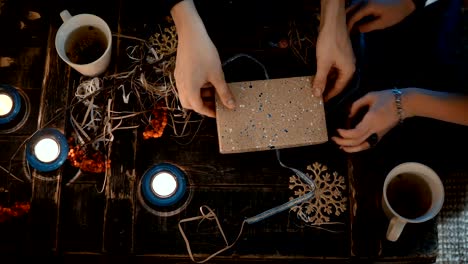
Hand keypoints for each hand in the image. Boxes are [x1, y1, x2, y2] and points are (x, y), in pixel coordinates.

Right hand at [172, 1, 235, 117]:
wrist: (191, 35)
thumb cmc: (204, 54)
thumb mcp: (217, 75)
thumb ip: (224, 92)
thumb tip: (231, 105)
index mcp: (190, 90)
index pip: (199, 108)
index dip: (210, 112)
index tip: (219, 112)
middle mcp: (181, 86)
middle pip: (190, 104)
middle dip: (202, 105)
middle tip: (215, 103)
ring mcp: (179, 79)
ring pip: (188, 94)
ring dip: (200, 96)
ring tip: (213, 90)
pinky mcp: (179, 72)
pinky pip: (186, 85)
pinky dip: (196, 87)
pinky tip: (206, 80)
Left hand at [313, 0, 355, 100]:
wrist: (332, 23)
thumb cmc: (329, 43)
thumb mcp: (323, 63)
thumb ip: (320, 80)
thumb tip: (317, 95)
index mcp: (349, 70)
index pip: (339, 88)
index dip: (329, 94)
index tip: (321, 100)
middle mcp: (350, 66)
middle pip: (338, 82)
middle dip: (327, 87)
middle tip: (317, 94)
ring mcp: (346, 59)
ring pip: (335, 74)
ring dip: (326, 80)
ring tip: (316, 86)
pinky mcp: (340, 54)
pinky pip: (334, 67)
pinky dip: (327, 72)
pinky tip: (319, 74)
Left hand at [331, 90, 399, 152]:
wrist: (405, 104)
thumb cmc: (388, 98)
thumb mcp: (370, 96)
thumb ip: (357, 105)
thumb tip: (348, 114)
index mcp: (371, 120)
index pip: (356, 133)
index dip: (345, 134)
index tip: (337, 130)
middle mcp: (374, 130)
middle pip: (357, 142)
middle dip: (343, 142)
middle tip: (333, 138)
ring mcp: (378, 134)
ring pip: (363, 146)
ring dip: (350, 148)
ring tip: (340, 146)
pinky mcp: (380, 136)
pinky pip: (368, 145)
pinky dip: (358, 148)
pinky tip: (351, 146)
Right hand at [347, 0, 415, 32]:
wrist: (406, 1)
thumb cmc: (396, 12)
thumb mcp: (383, 23)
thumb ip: (369, 26)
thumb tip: (358, 29)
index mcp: (367, 6)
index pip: (353, 16)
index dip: (348, 26)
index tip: (346, 34)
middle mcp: (364, 0)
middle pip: (349, 9)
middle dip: (345, 20)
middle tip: (343, 30)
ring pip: (352, 6)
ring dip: (349, 16)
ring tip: (348, 26)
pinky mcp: (369, 0)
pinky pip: (357, 6)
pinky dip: (354, 12)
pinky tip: (355, 20)